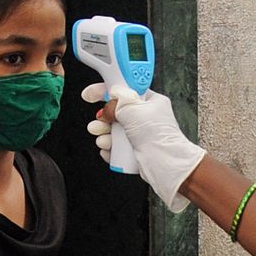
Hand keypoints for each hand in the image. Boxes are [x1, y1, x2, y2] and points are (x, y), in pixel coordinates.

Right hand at [82, 83, 205, 211]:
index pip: (125, 90)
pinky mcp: (137, 150)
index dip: (106, 90)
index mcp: (150, 102)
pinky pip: (117, 146)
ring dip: (104, 134)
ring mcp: (142, 135)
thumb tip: (111, 96)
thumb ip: (118, 99)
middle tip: (98, 121)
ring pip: (115, 131)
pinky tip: (108, 149)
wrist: (165, 165)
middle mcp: (147, 118)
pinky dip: (110, 148)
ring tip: (103, 139)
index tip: (91, 94)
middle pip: (117, 112)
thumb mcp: (133, 109)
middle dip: (103, 118)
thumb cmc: (157, 136)